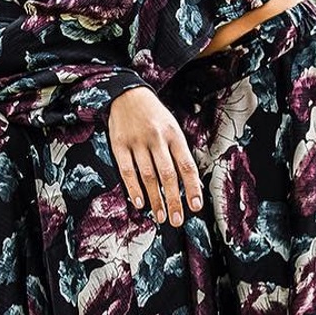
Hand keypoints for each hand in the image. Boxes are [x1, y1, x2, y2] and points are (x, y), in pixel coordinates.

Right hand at [107, 87, 202, 227]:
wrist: (127, 94)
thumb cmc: (154, 115)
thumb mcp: (172, 127)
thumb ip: (179, 152)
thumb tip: (190, 183)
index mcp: (174, 134)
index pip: (186, 165)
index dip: (192, 187)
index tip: (196, 206)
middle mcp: (157, 138)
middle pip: (168, 175)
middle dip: (174, 200)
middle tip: (177, 220)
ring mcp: (137, 142)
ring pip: (148, 176)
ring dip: (155, 199)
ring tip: (161, 216)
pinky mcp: (119, 145)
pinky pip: (127, 170)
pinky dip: (134, 188)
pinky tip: (139, 202)